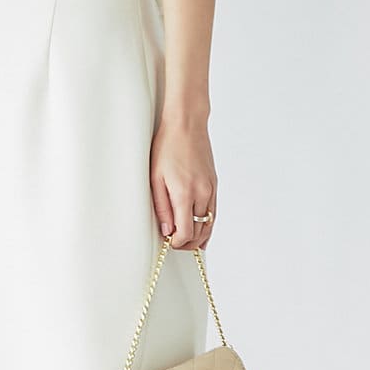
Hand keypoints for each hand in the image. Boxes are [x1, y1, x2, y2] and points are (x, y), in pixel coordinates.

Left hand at [151, 121, 216, 250]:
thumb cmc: (167, 147)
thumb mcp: (156, 178)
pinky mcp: (214, 184)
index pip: (186, 232)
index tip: (168, 242)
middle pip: (200, 232)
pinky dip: (207, 223)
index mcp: (185, 194)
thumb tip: (167, 230)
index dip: (177, 243)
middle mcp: (202, 194)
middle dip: (188, 243)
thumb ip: (162, 207)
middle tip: (175, 244)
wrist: (187, 125)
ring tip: (187, 241)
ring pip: (210, 224)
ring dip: (199, 236)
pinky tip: (200, 229)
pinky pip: (213, 211)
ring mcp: (211, 189)